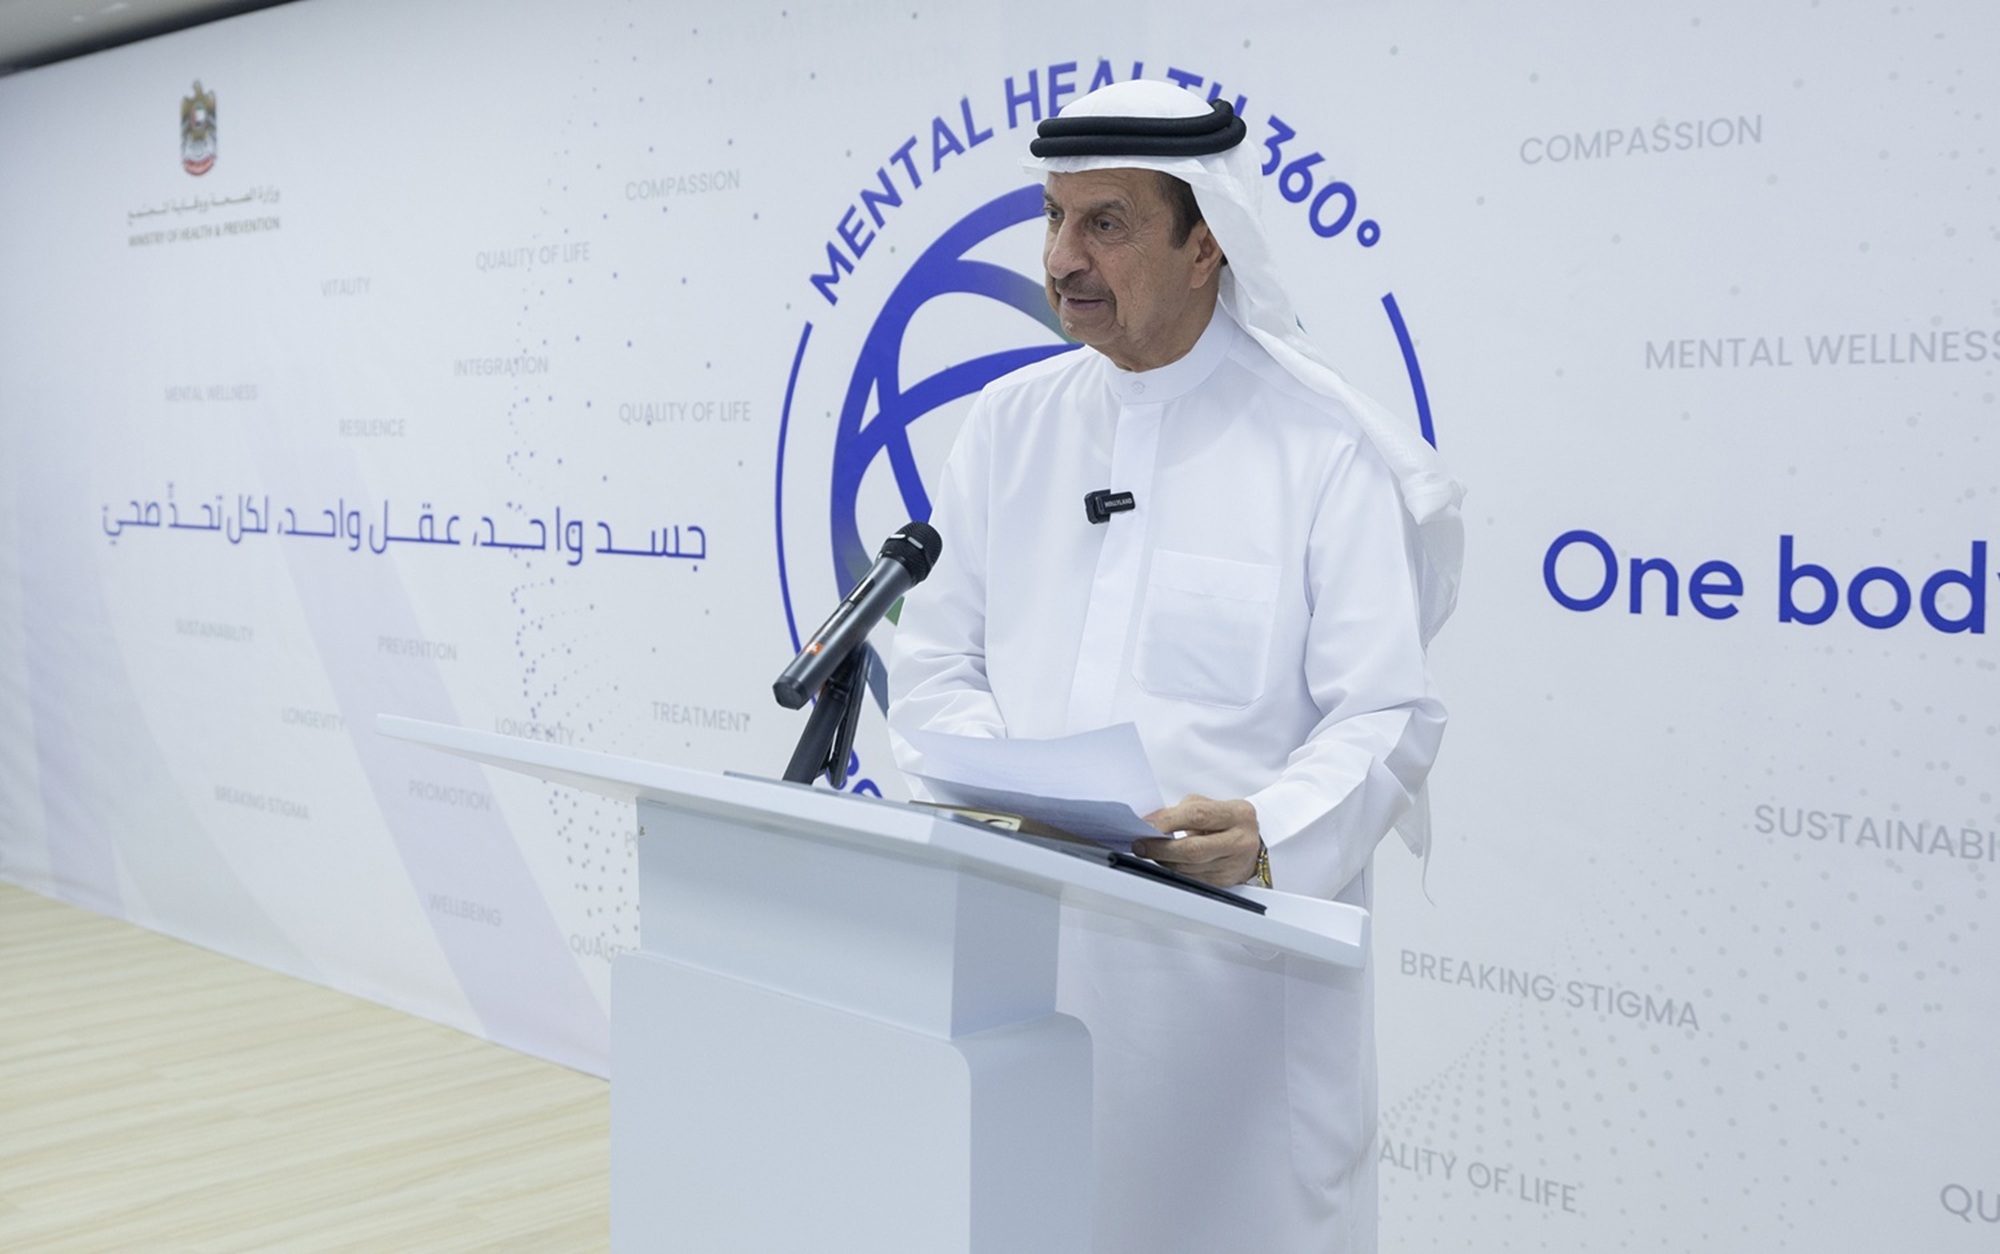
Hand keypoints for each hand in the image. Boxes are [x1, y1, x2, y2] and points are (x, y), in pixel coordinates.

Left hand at [1132, 795, 1262, 887]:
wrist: (1254, 842)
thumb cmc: (1227, 821)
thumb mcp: (1211, 806)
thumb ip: (1182, 811)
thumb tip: (1150, 822)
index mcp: (1238, 814)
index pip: (1197, 815)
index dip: (1167, 821)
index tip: (1145, 824)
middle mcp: (1240, 841)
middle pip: (1193, 849)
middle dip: (1161, 848)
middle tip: (1140, 845)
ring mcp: (1234, 865)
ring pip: (1189, 868)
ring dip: (1163, 861)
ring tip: (1149, 852)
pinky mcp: (1225, 882)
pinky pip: (1192, 879)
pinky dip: (1174, 871)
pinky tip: (1165, 862)